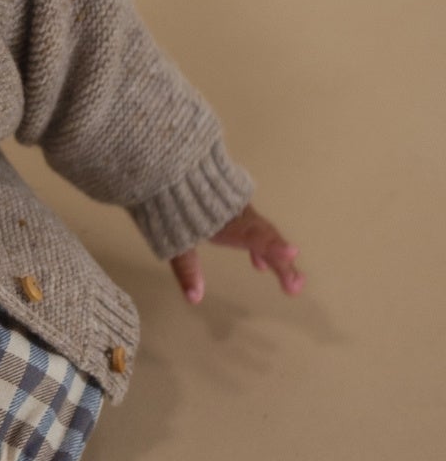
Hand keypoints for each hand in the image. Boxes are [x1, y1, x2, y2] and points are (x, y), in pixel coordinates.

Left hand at [170, 203, 303, 304]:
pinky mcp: (231, 201)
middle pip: (264, 236)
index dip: (272, 246)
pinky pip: (252, 224)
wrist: (164, 162)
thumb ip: (186, 268)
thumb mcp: (172, 236)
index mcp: (224, 220)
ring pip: (261, 230)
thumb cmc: (167, 199)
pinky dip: (258, 244)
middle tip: (296, 286)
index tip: (291, 253)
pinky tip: (257, 263)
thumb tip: (194, 299)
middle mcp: (237, 212)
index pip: (254, 235)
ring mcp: (236, 205)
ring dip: (274, 255)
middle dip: (281, 261)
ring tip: (288, 280)